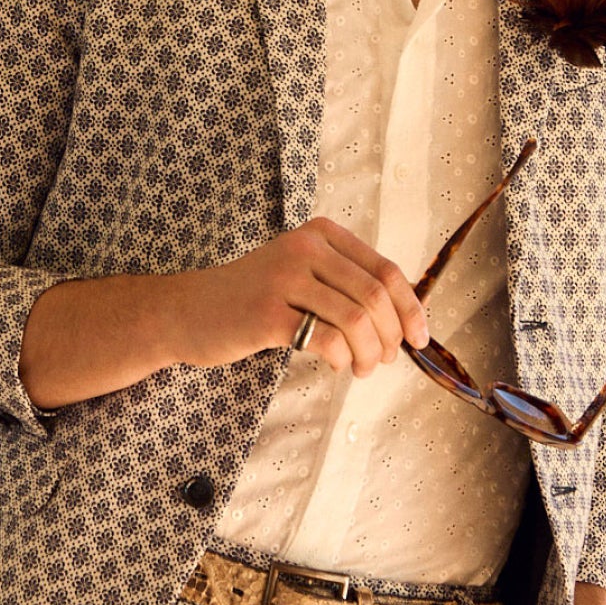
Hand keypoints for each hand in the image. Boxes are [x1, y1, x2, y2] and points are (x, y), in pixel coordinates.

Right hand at [162, 216, 428, 377]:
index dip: (410, 308)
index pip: (385, 270)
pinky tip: (337, 366)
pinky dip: (343, 359)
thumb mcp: (301, 274)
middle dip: (391, 336)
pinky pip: (327, 339)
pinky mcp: (268, 313)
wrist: (186, 311)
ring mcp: (284, 278)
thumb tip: (404, 320)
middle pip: (375, 295)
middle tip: (385, 361)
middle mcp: (305, 248)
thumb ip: (344, 285)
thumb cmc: (253, 300)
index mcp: (320, 234)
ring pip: (356, 318)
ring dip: (369, 353)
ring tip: (362, 369)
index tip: (419, 339)